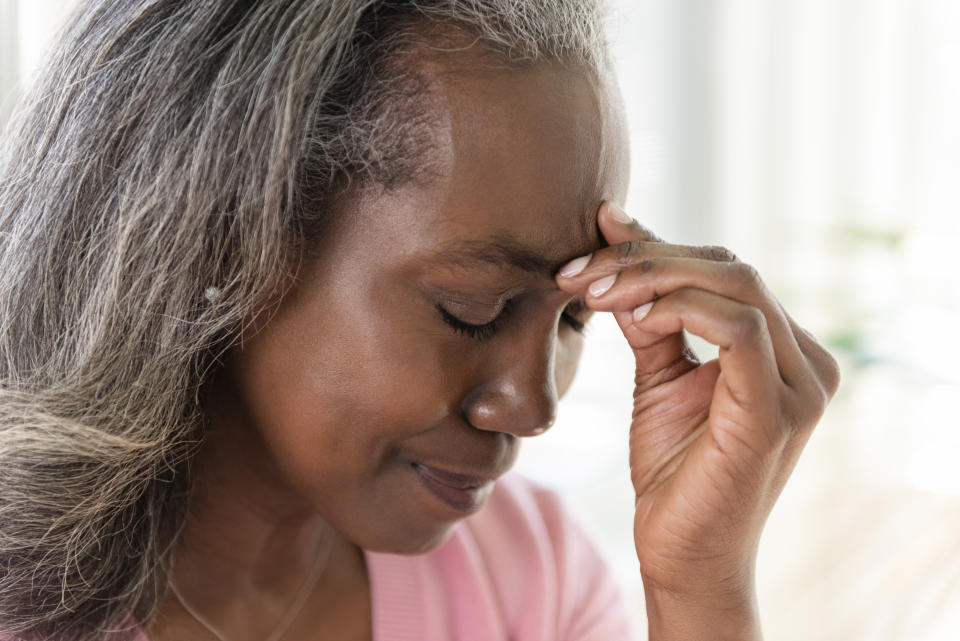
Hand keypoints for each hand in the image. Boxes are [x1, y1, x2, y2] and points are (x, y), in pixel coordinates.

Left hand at [556, 202, 840, 636]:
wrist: (679, 553)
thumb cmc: (673, 470)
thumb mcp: (659, 375)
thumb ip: (649, 313)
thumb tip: (618, 239)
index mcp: (784, 351)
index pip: (724, 271)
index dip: (656, 246)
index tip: (594, 235)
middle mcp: (805, 361)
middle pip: (730, 267)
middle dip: (646, 258)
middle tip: (580, 270)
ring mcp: (800, 386)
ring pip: (735, 285)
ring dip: (653, 277)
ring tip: (593, 291)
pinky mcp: (777, 412)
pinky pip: (739, 329)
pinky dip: (680, 308)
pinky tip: (631, 316)